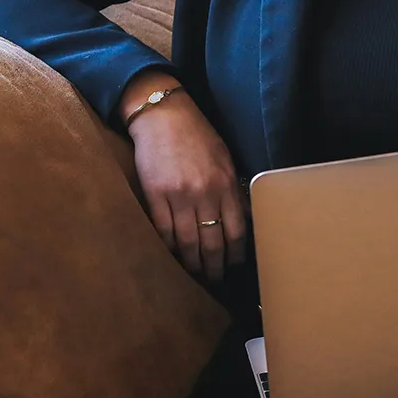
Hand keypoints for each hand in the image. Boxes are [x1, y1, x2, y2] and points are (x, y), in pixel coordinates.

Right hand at [121, 74, 247, 281]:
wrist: (164, 115)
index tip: (235, 266)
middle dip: (214, 267)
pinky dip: (169, 248)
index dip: (236, 254)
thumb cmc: (197, 135)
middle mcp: (205, 192)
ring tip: (194, 275)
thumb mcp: (224, 158)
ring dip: (192, 264)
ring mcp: (179, 196)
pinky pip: (164, 231)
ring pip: (188, 243)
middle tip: (215, 281)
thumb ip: (231, 188)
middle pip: (212, 243)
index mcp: (225, 183)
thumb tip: (242, 218)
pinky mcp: (156, 195)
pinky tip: (173, 257)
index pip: (236, 230)